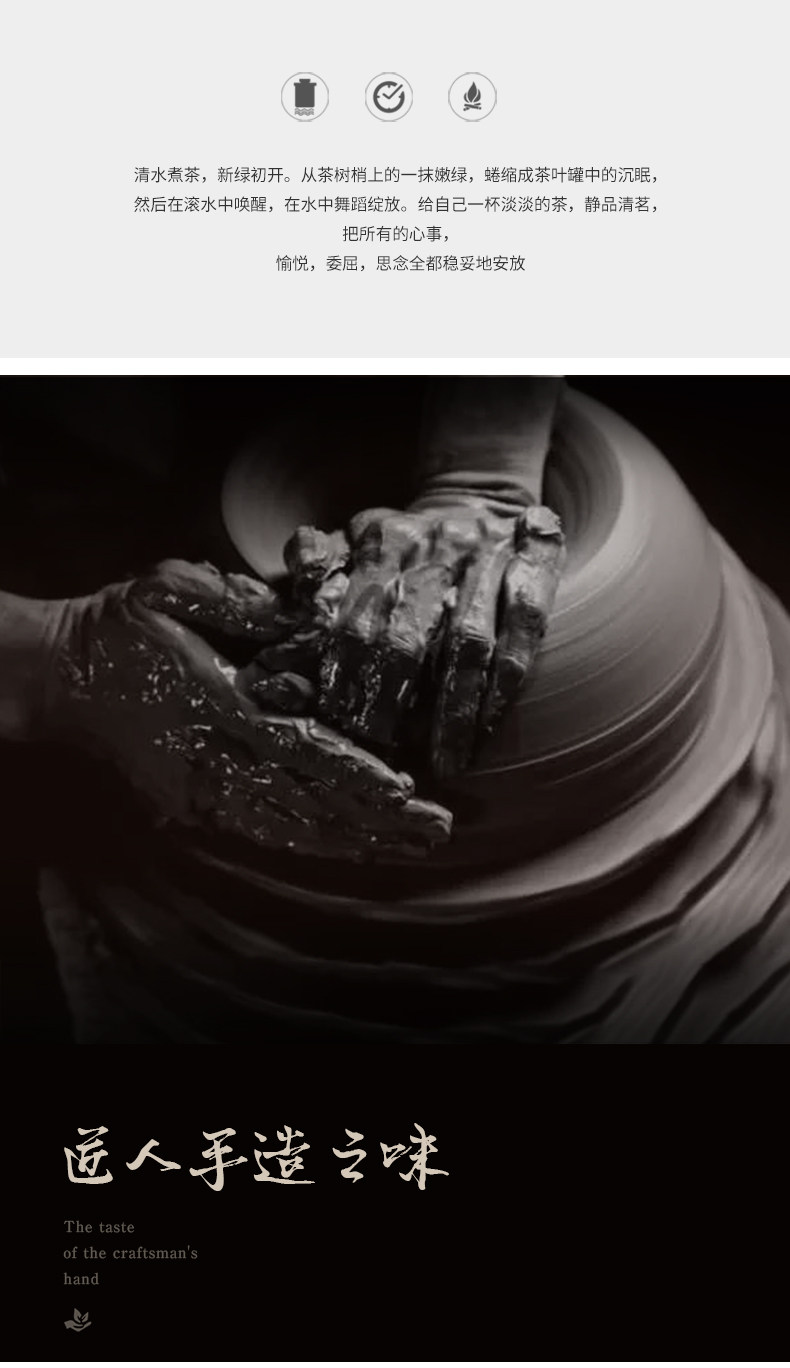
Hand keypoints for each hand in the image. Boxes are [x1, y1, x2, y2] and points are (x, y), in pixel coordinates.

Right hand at [36, 559, 451, 860]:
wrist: (59, 679)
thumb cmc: (118, 625)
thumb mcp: (167, 588)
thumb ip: (234, 601)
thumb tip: (302, 615)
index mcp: (210, 701)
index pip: (294, 745)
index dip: (350, 771)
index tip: (402, 788)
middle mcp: (208, 757)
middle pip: (304, 800)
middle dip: (373, 819)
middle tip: (436, 828)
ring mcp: (199, 789)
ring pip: (287, 827)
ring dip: (353, 839)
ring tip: (410, 844)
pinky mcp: (192, 804)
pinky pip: (261, 831)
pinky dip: (311, 841)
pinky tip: (354, 848)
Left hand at [283, 500, 565, 778]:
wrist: (478, 502)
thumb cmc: (404, 545)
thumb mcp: (350, 540)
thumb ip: (315, 565)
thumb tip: (282, 599)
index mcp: (385, 538)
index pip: (360, 616)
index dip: (350, 673)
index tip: (342, 721)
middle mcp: (438, 541)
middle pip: (411, 634)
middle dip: (395, 698)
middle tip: (387, 748)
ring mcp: (491, 552)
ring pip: (471, 641)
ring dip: (456, 708)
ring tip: (445, 760)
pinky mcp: (539, 563)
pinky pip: (524, 632)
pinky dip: (506, 684)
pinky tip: (488, 726)